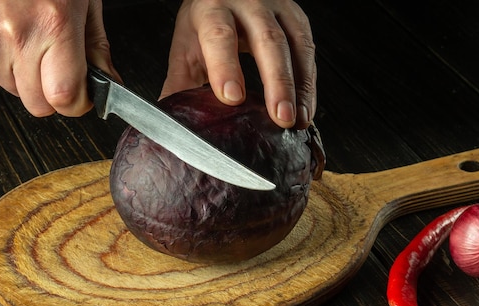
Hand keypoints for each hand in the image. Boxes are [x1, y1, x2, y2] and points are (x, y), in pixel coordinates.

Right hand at [0, 0, 119, 116]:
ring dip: (23, 76)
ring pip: (13, 92)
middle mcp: (16, 37)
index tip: (81, 95)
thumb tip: (109, 81)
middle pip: (38, 105)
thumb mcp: (82, 0)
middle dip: (50, 92)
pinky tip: (1, 34)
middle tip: (51, 61)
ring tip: (22, 36)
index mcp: (54, 25)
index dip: (77, 102)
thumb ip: (96, 46)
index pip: (65, 98)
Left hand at [160, 0, 315, 128]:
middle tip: (279, 117)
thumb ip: (180, 83)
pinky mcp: (296, 18)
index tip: (232, 98)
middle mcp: (248, 3)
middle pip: (267, 41)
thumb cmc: (206, 20)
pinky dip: (309, 84)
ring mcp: (277, 8)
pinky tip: (306, 109)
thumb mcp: (186, 46)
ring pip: (294, 45)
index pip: (220, 35)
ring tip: (297, 120)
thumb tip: (170, 121)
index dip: (226, 67)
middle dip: (277, 82)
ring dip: (300, 87)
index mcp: (212, 8)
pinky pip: (307, 51)